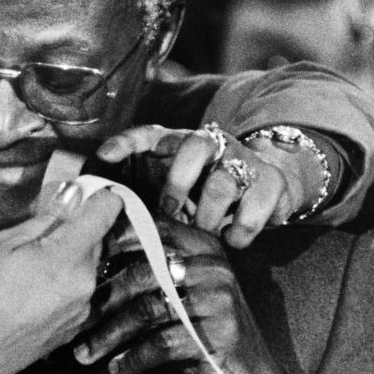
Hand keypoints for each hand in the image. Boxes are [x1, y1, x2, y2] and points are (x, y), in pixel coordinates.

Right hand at [0, 185, 122, 373]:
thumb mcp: (3, 243)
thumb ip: (44, 220)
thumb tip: (69, 200)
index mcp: (68, 256)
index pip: (106, 211)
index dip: (97, 197)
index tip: (84, 195)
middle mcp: (84, 282)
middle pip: (97, 240)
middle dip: (74, 232)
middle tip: (38, 236)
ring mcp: (82, 308)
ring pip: (86, 268)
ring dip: (67, 260)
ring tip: (29, 270)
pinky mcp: (74, 326)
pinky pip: (77, 293)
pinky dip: (62, 286)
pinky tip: (32, 292)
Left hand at [72, 221, 295, 373]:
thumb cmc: (204, 333)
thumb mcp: (182, 295)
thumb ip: (151, 272)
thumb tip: (89, 263)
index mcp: (203, 247)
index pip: (153, 230)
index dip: (114, 239)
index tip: (79, 257)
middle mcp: (213, 266)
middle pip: (144, 273)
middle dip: (104, 299)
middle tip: (75, 319)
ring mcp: (218, 299)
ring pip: (148, 310)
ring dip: (110, 334)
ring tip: (85, 352)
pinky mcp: (219, 334)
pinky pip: (162, 342)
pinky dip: (134, 358)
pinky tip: (117, 368)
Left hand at [95, 125, 309, 248]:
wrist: (271, 185)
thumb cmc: (207, 195)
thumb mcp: (175, 192)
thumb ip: (145, 197)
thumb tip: (101, 216)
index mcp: (181, 145)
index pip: (149, 134)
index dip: (126, 142)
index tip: (104, 157)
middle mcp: (213, 146)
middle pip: (194, 146)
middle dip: (179, 182)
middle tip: (170, 211)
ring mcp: (244, 162)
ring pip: (224, 182)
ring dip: (209, 215)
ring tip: (204, 234)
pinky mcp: (272, 183)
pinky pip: (257, 205)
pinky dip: (242, 229)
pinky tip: (233, 239)